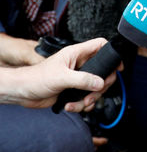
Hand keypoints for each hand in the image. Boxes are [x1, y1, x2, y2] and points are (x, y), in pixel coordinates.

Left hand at [2, 38, 117, 110]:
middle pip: (103, 72)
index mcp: (77, 54)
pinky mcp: (73, 91)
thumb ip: (82, 80)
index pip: (100, 45)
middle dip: (101, 86)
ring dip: (89, 99)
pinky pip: (86, 98)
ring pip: (95, 88)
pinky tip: (70, 106)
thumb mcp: (61, 77)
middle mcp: (79, 65)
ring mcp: (77, 78)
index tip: (118, 66)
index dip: (112, 53)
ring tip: (79, 103)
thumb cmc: (36, 78)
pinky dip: (81, 105)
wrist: (22, 93)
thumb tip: (100, 83)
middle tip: (94, 93)